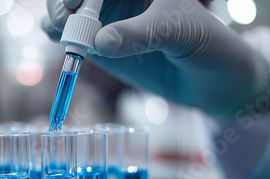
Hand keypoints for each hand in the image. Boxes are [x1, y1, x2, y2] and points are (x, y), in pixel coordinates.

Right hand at [42, 0, 269, 117]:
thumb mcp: (177, 33)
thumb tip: (99, 42)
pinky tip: (61, 40)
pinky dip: (59, 35)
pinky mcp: (101, 45)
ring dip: (57, 16)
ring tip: (60, 30)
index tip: (77, 2)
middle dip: (63, 1)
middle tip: (65, 18)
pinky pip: (71, 35)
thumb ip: (139, 35)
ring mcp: (108, 19)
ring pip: (68, 10)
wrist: (212, 79)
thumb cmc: (205, 43)